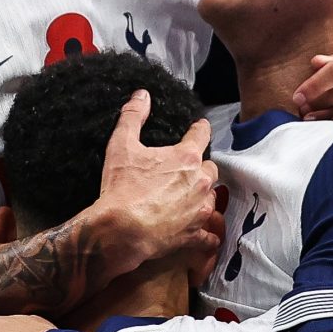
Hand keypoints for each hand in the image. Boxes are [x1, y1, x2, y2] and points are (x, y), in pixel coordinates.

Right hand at [90, 90, 222, 274]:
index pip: (202, 134)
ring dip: (203, 196)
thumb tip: (141, 96)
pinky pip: (209, 235)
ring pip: (211, 198)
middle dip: (201, 167)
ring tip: (188, 198)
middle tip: (186, 170)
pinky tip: (203, 234)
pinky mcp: (195, 234)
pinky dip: (207, 233)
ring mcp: (199, 210)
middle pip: (211, 169)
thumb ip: (132, 117)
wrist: (121, 231)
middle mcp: (200, 182)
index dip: (199, 129)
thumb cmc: (122, 189)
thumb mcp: (121, 146)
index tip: (198, 128)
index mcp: (186, 158)